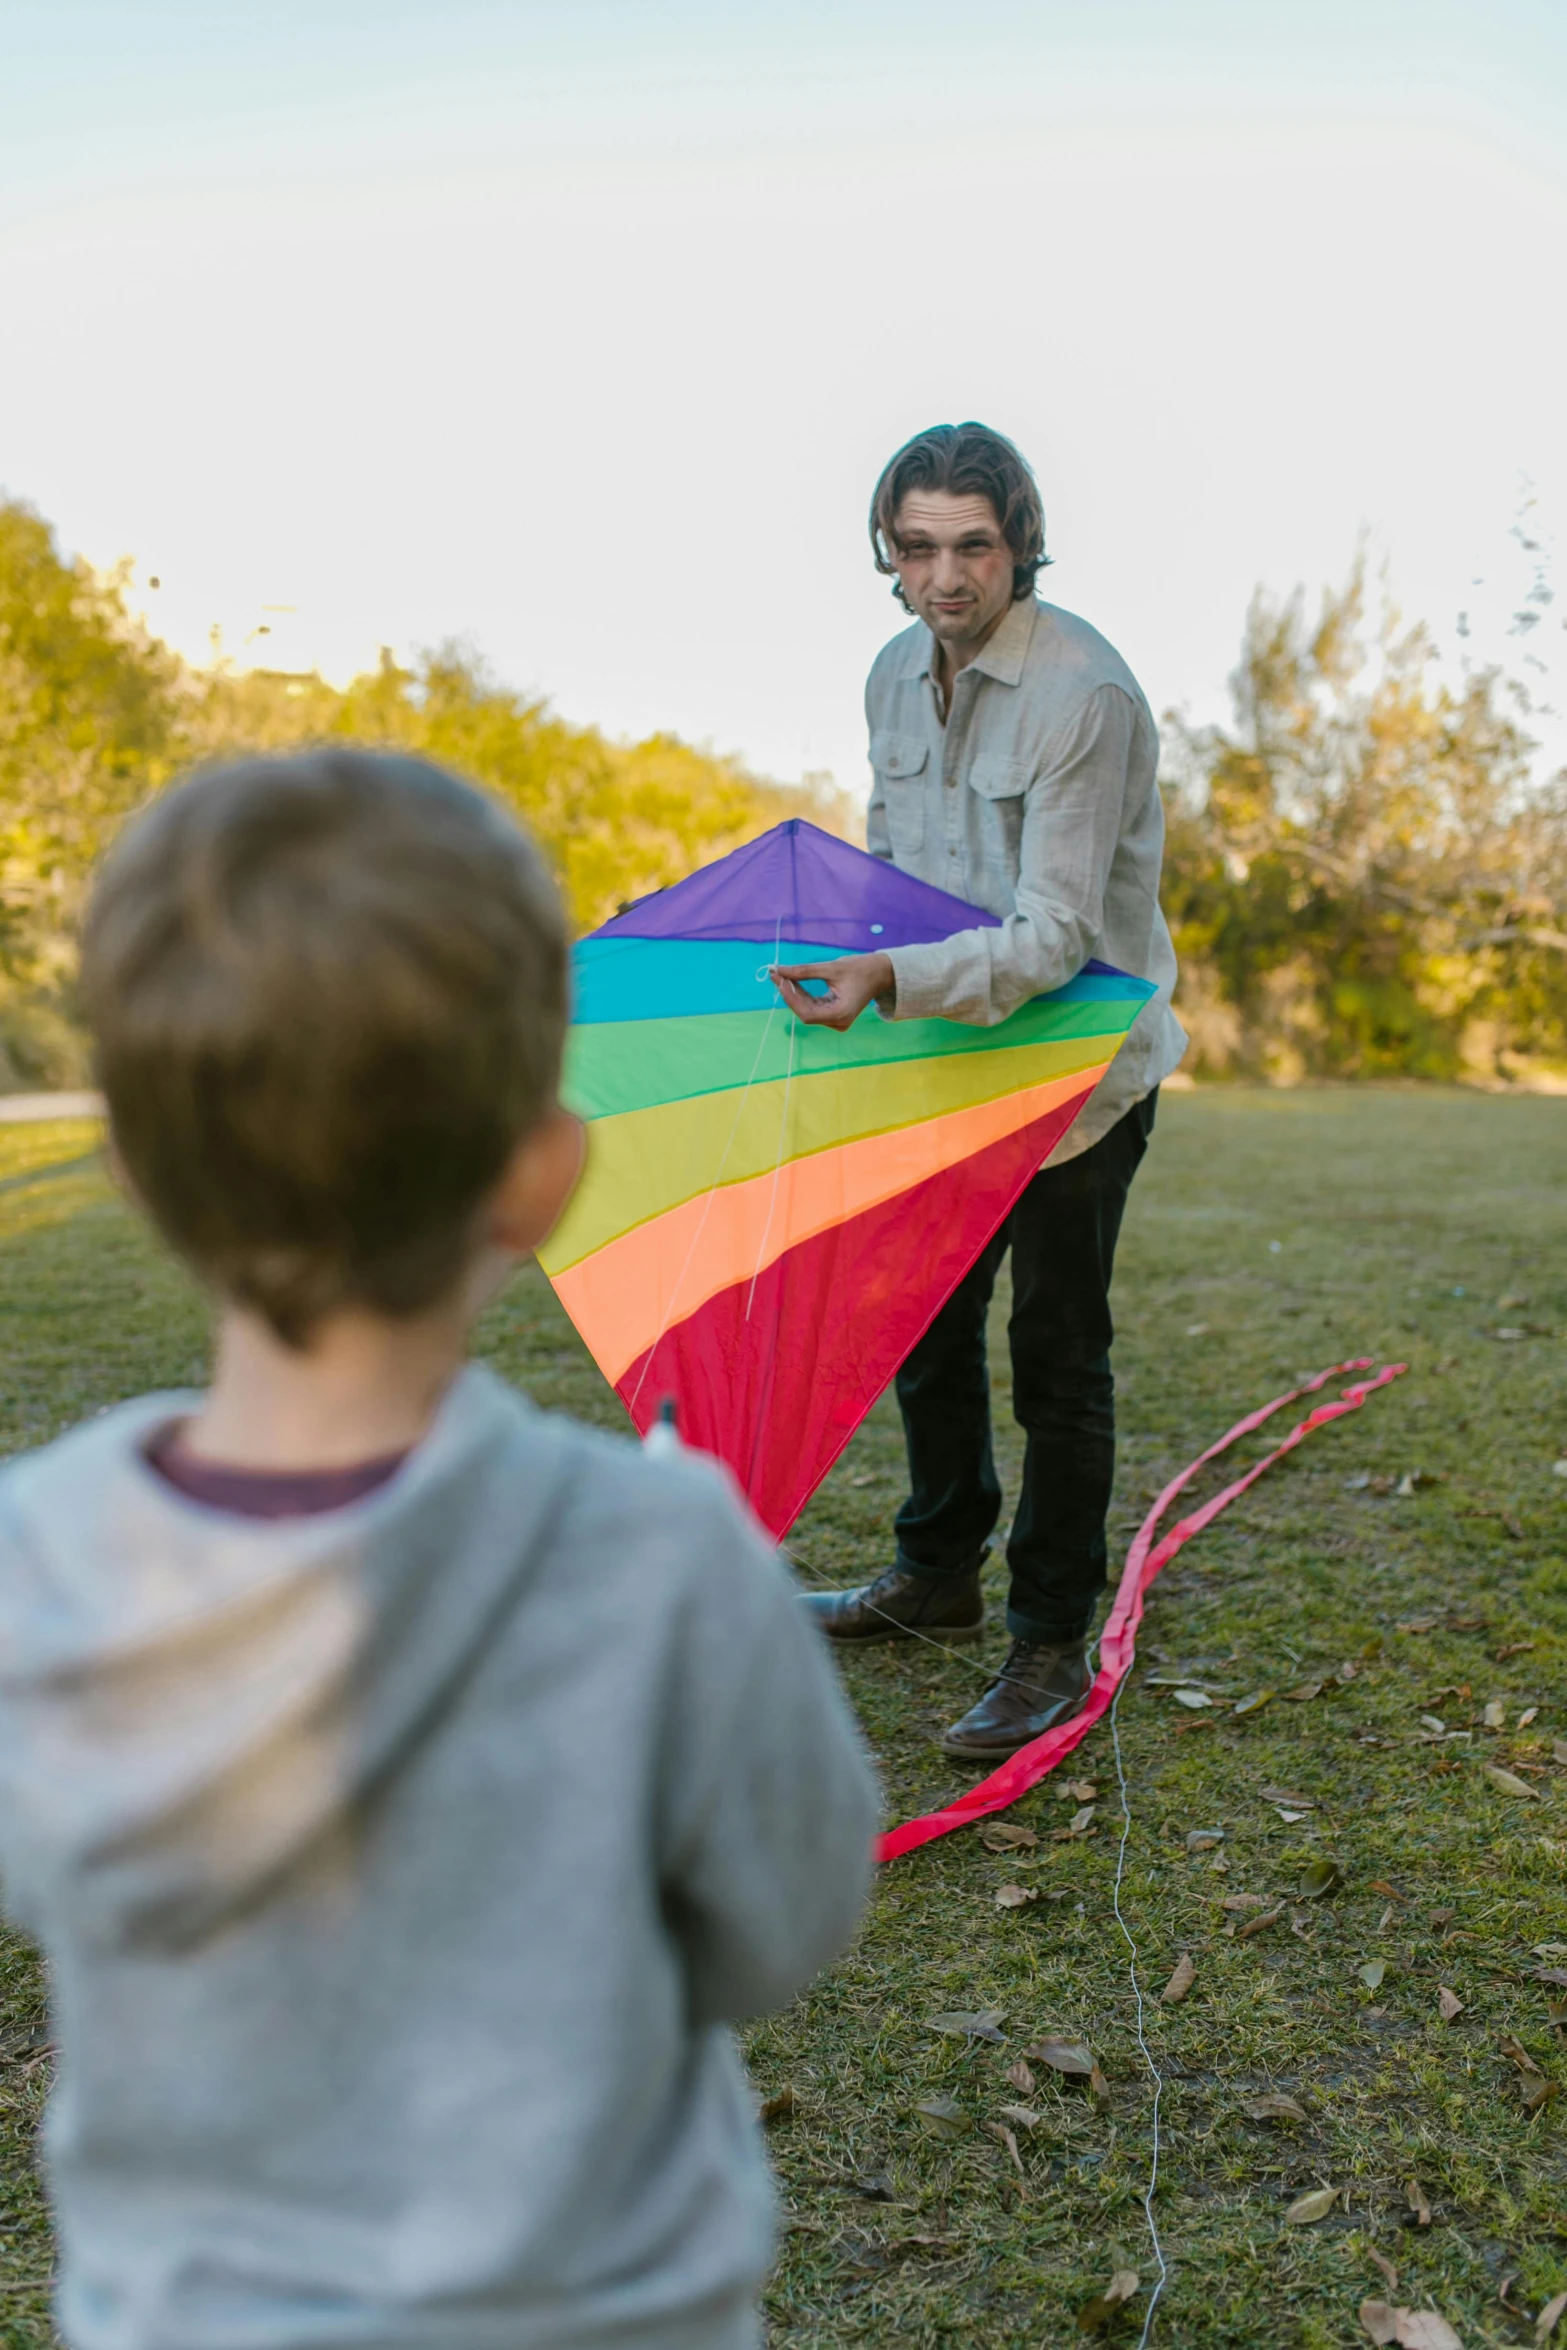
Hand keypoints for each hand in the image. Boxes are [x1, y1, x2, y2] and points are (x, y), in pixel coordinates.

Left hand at [771, 951, 894, 1031]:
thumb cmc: (860, 969)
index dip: (790, 997)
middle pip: (805, 1013)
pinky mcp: (833, 1016)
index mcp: (841, 1014)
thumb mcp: (831, 967)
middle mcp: (838, 1022)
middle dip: (790, 994)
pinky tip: (793, 982)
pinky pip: (813, 1008)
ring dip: (794, 994)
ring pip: (807, 1011)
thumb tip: (779, 970)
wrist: (879, 974)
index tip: (778, 979)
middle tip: (776, 974)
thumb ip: (804, 971)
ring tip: (783, 976)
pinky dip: (802, 996)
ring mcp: (836, 1021)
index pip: (807, 1013)